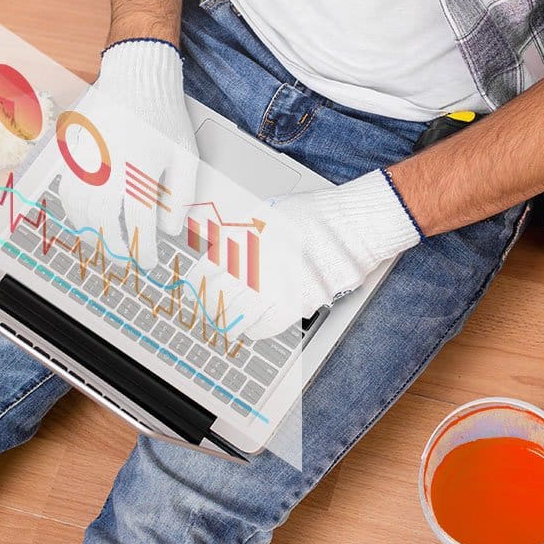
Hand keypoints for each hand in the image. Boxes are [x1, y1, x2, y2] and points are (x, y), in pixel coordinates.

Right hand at [58, 39, 197, 264]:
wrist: (136, 78)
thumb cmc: (165, 116)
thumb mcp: (186, 156)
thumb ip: (181, 196)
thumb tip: (171, 230)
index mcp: (139, 171)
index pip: (138, 225)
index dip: (142, 250)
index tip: (147, 262)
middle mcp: (108, 169)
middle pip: (105, 223)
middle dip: (116, 248)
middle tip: (126, 259)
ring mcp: (87, 161)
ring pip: (80, 211)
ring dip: (92, 234)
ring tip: (106, 244)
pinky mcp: (74, 152)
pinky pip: (66, 191)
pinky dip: (74, 213)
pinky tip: (86, 221)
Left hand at [187, 170, 423, 341]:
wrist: (351, 225)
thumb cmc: (315, 216)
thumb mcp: (269, 212)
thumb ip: (242, 231)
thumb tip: (218, 248)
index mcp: (246, 237)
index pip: (207, 268)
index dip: (196, 285)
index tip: (191, 292)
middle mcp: (256, 261)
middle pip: (217, 295)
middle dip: (207, 307)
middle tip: (203, 313)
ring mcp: (275, 283)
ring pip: (237, 315)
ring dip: (227, 323)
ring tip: (223, 326)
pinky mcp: (296, 302)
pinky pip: (265, 326)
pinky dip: (254, 330)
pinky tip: (251, 330)